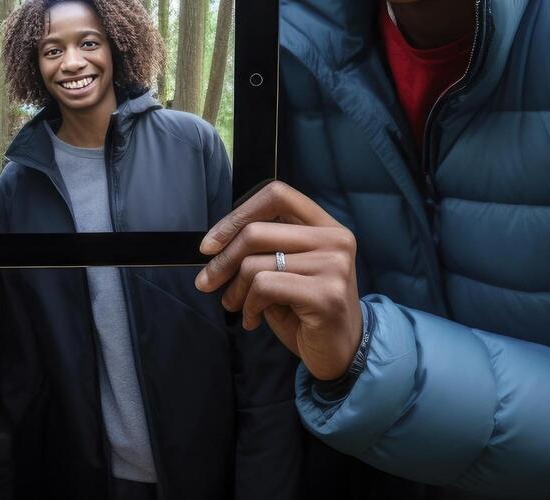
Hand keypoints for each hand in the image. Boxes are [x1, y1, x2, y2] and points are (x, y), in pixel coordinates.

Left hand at [194, 182, 361, 380]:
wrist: (342, 353)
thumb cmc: (306, 311)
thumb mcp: (285, 271)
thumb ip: (263, 250)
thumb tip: (214, 244)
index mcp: (325, 225)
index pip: (276, 195)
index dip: (237, 215)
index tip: (211, 243)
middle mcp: (335, 239)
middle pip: (257, 231)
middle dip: (222, 260)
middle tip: (207, 282)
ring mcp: (334, 266)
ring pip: (255, 264)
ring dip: (235, 290)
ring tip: (234, 305)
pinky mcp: (326, 294)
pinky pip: (264, 287)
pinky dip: (249, 306)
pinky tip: (252, 319)